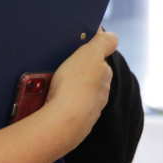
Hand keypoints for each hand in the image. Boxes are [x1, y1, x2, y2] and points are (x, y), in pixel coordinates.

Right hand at [46, 30, 117, 144]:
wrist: (62, 122)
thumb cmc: (75, 86)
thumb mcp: (90, 53)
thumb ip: (103, 42)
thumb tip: (112, 37)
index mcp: (105, 76)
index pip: (102, 62)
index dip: (90, 56)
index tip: (77, 53)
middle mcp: (101, 95)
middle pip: (91, 79)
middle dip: (80, 74)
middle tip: (62, 67)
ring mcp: (89, 112)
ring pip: (81, 96)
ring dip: (70, 90)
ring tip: (53, 85)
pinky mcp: (75, 126)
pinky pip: (69, 111)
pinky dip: (62, 105)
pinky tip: (51, 102)